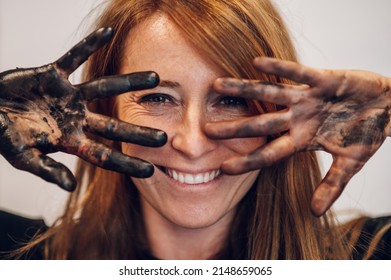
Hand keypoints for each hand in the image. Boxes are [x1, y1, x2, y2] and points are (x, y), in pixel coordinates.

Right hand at [0, 27, 166, 190]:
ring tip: (155, 77)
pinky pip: (73, 56)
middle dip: (137, 131)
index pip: (104, 155)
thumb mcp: (23, 157)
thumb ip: (47, 170)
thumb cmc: (5, 135)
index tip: (151, 171)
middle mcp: (76, 117)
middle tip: (164, 137)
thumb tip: (71, 185)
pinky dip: (88, 44)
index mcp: (71, 140)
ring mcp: (68, 95)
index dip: (126, 163)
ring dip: (129, 82)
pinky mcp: (53, 74)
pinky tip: (108, 32)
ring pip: (105, 87)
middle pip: (113, 125)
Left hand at [205, 57, 390, 215]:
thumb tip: (314, 212)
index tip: (222, 168)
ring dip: (244, 90)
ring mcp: (306, 99)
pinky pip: (297, 73)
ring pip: (269, 94)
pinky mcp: (321, 79)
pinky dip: (280, 68)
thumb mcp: (351, 163)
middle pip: (260, 124)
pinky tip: (256, 62)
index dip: (247, 161)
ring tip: (217, 86)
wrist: (386, 107)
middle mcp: (297, 119)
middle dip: (235, 128)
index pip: (269, 153)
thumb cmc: (366, 134)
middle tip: (205, 130)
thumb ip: (332, 185)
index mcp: (302, 140)